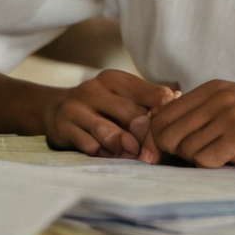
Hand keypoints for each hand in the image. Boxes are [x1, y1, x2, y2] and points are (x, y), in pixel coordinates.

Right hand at [43, 69, 176, 160]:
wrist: (56, 111)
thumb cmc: (102, 107)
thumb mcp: (124, 98)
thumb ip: (150, 101)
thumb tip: (179, 98)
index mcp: (117, 79)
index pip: (154, 95)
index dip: (166, 118)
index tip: (169, 134)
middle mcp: (95, 88)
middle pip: (134, 116)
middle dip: (147, 141)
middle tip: (153, 156)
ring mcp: (77, 106)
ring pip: (110, 132)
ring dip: (125, 149)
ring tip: (132, 155)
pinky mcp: (64, 126)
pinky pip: (90, 146)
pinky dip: (103, 155)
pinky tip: (107, 155)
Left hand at [147, 80, 234, 167]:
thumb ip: (207, 113)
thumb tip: (164, 137)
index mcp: (214, 87)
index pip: (163, 114)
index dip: (160, 139)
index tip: (170, 155)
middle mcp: (218, 97)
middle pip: (166, 133)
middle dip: (173, 153)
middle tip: (198, 160)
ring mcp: (230, 116)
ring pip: (184, 149)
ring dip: (198, 161)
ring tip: (224, 157)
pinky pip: (205, 161)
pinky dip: (213, 168)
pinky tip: (234, 161)